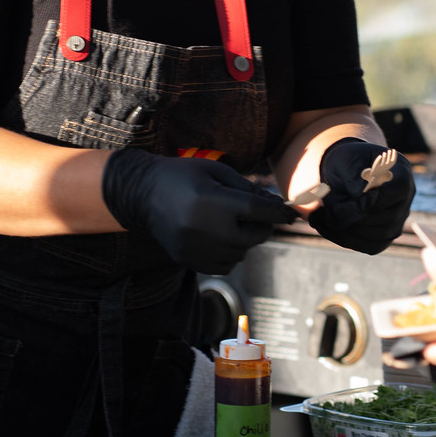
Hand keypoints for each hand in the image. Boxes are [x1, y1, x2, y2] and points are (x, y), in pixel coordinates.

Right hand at [99, 149, 296, 274]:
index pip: (261, 212)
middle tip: (256, 214)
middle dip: (261, 225)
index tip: (292, 213)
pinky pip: (225, 265)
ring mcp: (198, 249)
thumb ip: (248, 189)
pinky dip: (229, 253)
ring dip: (244, 240)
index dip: (281, 212)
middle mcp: (208, 229)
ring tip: (228, 223)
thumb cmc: (184, 175)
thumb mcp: (217, 171)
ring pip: (241, 253)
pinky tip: (218, 237)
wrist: (142, 193)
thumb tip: (277, 206)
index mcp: (215, 202)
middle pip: (254, 236)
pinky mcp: (190, 260)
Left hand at [304, 138, 414, 254]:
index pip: (398, 190)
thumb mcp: (345, 160)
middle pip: (386, 219)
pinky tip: (326, 227)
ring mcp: (398, 220)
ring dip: (345, 231)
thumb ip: (353, 175)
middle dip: (351, 218)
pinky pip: (370, 246)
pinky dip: (346, 239)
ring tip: (320, 218)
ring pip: (377, 237)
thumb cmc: (345, 163)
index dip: (373, 199)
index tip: (347, 199)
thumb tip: (360, 194)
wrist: (342, 174)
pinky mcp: (385, 236)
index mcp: (400, 172)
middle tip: (324, 211)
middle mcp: (405, 199)